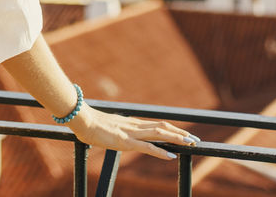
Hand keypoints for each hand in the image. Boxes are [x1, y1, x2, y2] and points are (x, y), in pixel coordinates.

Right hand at [66, 106, 198, 160]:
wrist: (80, 118)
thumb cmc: (88, 123)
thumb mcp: (105, 128)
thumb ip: (111, 130)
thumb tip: (108, 133)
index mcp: (131, 123)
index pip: (156, 125)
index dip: (171, 129)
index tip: (183, 133)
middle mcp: (134, 126)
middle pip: (163, 127)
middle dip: (180, 133)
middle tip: (195, 139)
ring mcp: (131, 133)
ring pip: (159, 134)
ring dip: (176, 139)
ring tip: (190, 143)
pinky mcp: (125, 142)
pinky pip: (146, 147)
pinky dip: (160, 151)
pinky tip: (170, 155)